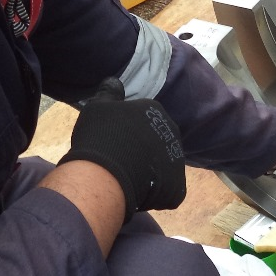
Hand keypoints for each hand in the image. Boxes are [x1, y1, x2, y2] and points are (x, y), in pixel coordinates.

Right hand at [60, 77, 185, 213]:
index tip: (114, 141)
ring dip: (150, 173)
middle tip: (120, 161)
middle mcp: (172, 133)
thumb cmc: (101, 136)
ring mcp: (177, 161)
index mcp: (155, 111)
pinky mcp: (177, 188)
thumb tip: (116, 81)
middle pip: (157, 142)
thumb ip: (110, 92)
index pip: (144, 120)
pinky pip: (168, 191)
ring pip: (163, 167)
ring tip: (128, 180)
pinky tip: (138, 194)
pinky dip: (156, 194)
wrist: (107, 172)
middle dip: (143, 151)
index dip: (127, 132)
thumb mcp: (98, 106)